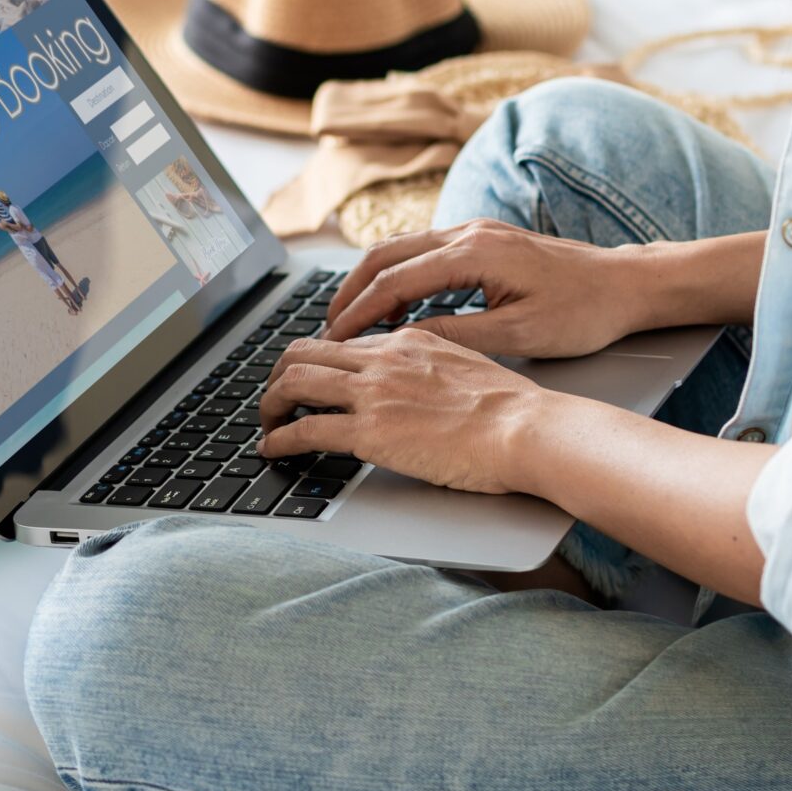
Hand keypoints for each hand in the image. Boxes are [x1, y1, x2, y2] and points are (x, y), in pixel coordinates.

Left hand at [258, 327, 563, 494]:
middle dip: (278, 375)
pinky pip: (304, 430)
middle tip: (273, 397)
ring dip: (268, 405)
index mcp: (408, 341)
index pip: (342, 343)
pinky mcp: (370, 432)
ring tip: (265, 424)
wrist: (526, 429)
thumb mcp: (467, 364)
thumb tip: (414, 381)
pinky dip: (279, 439)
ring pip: (293, 383)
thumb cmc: (511, 409)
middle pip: (303, 352)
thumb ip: (431, 365)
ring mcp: (373, 394)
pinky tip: (273, 450)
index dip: (316, 361)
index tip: (308, 379)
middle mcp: (383, 359)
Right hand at [324, 219, 661, 357]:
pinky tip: (395, 307)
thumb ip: (456, 335)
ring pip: (402, 249)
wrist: (627, 283)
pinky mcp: (484, 240)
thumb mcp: (519, 336)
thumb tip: (404, 343)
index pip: (395, 280)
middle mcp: (469, 233)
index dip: (358, 311)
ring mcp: (476, 231)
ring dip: (371, 282)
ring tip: (350, 320)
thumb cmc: (584, 312)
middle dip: (350, 291)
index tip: (334, 339)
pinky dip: (398, 277)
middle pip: (385, 255)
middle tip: (327, 328)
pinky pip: (424, 252)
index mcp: (474, 253)